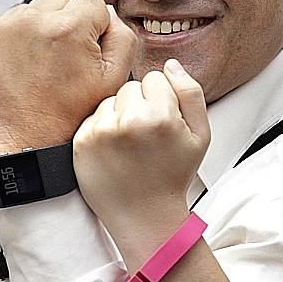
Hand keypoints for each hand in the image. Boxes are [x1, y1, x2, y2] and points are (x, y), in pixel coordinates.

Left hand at [0, 0, 136, 155]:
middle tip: (60, 63)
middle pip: (59, 3)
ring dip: (36, 30)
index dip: (93, 30)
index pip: (92, 3)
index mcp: (68, 27)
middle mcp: (31, 21)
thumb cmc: (66, 120)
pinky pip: (2, 23)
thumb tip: (108, 14)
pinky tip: (19, 66)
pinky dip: (10, 39)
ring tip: (38, 67)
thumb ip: (122, 36)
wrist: (25, 147)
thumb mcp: (114, 80)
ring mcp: (1, 28)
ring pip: (30, 11)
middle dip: (63, 26)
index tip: (82, 53)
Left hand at [74, 60, 209, 261]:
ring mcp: (101, 131)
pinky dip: (101, 129)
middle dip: (139, 105)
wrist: (145, 217)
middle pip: (130, 86)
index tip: (162, 122)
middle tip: (145, 136)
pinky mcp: (82, 142)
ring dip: (118, 115)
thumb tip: (171, 64)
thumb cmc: (173, 177)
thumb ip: (191, 93)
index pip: (156, 77)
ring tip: (129, 145)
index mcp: (160, 116)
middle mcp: (128, 121)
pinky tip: (113, 151)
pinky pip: (93, 117)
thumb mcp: (200, 136)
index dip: (161, 99)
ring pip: (109, 100)